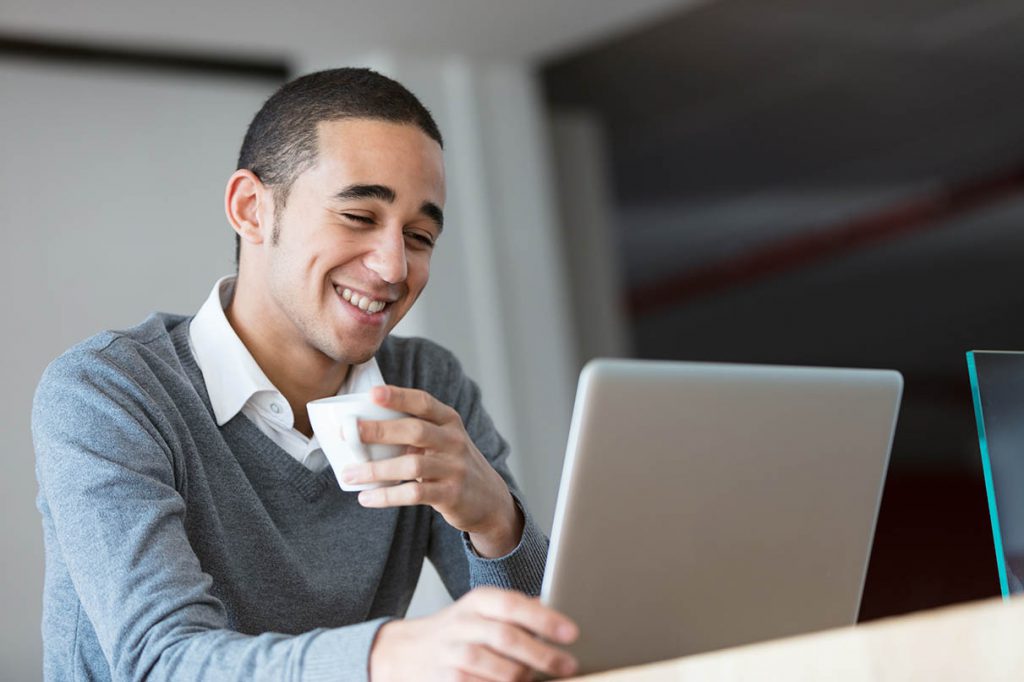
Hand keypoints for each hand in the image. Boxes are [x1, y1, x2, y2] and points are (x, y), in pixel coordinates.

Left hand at [341, 386, 522, 556]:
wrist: (489, 500)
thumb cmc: (453, 464)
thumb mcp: (443, 440)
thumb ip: (415, 431)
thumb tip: (363, 427)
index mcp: (449, 421)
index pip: (423, 402)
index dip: (398, 396)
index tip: (372, 393)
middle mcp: (454, 441)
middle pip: (415, 430)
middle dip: (380, 430)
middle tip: (350, 433)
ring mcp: (455, 468)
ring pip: (412, 464)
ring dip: (376, 469)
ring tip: (349, 474)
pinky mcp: (451, 495)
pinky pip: (414, 493)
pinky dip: (387, 496)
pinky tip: (366, 497)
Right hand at [369, 587, 578, 680]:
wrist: (405, 653)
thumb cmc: (458, 632)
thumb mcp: (483, 611)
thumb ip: (517, 611)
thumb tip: (556, 609)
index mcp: (477, 602)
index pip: (512, 604)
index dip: (543, 619)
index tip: (571, 632)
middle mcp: (462, 624)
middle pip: (506, 637)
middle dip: (541, 654)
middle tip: (568, 665)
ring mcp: (451, 654)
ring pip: (494, 667)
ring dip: (521, 676)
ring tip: (537, 679)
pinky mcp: (445, 680)